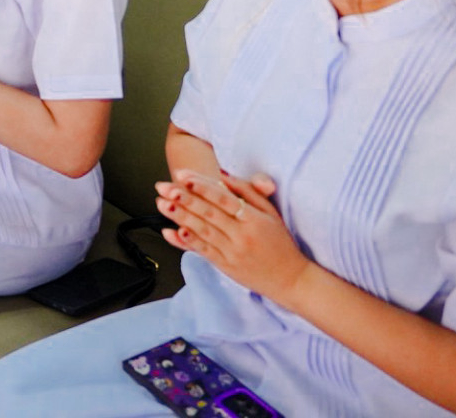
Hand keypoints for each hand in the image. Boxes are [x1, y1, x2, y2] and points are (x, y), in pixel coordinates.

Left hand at [155, 168, 309, 302]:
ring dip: (180, 217)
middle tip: (164, 187)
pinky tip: (172, 232)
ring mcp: (233, 252)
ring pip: (202, 231)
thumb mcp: (271, 213)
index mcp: (254, 220)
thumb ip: (248, 192)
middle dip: (184, 198)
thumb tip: (223, 176)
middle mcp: (242, 236)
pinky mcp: (226, 266)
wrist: (292, 279)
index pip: (224, 199)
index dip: (202, 186)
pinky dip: (186, 242)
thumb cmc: (281, 243)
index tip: (183, 176)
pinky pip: (203, 252)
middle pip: (209, 213)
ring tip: (163, 204)